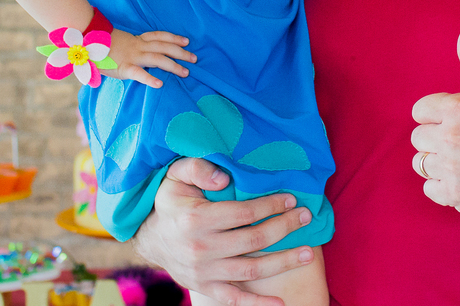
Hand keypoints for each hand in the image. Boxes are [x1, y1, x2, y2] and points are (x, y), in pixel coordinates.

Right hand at [106, 28, 195, 88]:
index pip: (160, 36)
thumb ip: (132, 47)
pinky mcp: (124, 68)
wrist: (86, 43)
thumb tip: (143, 51)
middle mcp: (138, 46)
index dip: (174, 38)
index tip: (187, 41)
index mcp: (138, 40)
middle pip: (164, 47)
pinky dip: (150, 79)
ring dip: (173, 66)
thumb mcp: (121, 42)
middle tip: (194, 59)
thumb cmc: (101, 45)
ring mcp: (133, 57)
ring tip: (186, 72)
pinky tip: (160, 84)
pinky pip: (139, 73)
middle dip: (181, 53)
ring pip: (158, 59)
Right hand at [133, 158, 314, 305]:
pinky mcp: (205, 288)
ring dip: (283, 262)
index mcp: (195, 219)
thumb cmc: (171, 202)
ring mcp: (203, 272)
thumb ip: (198, 168)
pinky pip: (235, 300)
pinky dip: (258, 304)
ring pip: (251, 270)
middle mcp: (201, 248)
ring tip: (308, 252)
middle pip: (254, 240)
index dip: (271, 205)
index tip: (291, 199)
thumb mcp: (176, 175)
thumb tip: (224, 178)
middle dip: (285, 228)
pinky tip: (281, 302)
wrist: (150, 238)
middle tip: (306, 217)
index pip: (244, 213)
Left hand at [411, 18, 459, 212]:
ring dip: (437, 160)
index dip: (437, 114)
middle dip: (436, 136)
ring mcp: (452, 168)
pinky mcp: (455, 194)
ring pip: (421, 162)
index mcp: (457, 108)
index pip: (419, 111)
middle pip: (418, 137)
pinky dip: (443, 185)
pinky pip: (430, 188)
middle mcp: (451, 138)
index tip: (457, 119)